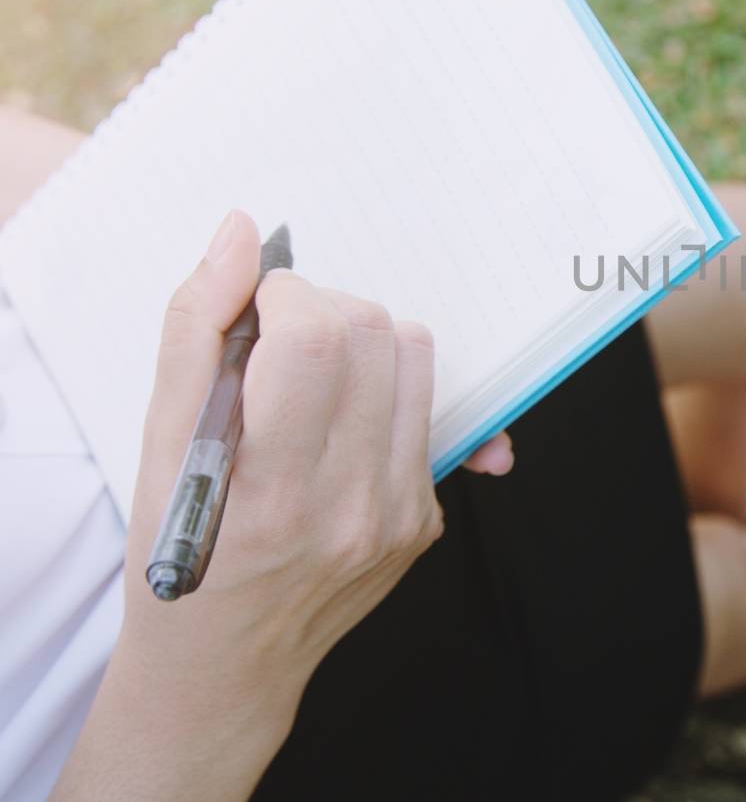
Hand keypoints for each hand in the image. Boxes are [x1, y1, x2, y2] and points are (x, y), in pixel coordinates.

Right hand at [54, 210, 502, 800]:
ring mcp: (399, 517)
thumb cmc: (178, 554)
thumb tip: (237, 236)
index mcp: (269, 492)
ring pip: (415, 359)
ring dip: (363, 344)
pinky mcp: (428, 520)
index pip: (316, 340)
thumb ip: (194, 331)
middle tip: (278, 346)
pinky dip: (384, 395)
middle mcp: (349, 507)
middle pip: (375, 334)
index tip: (257, 313)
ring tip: (311, 381)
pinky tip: (337, 428)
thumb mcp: (159, 446)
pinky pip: (429, 410)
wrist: (225, 665)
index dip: (285, 298)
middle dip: (322, 312)